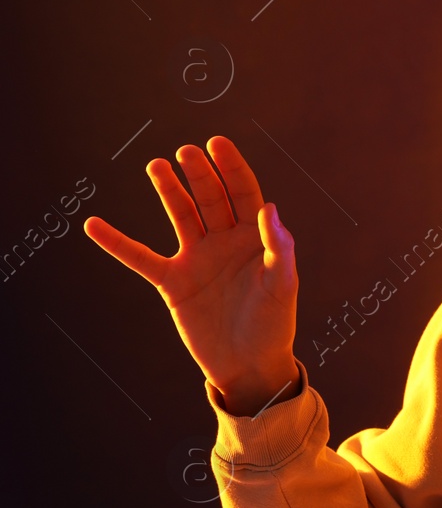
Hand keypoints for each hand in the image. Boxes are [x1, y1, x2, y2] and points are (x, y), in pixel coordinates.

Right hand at [83, 135, 299, 413]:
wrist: (249, 364)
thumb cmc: (274, 324)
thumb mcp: (282, 284)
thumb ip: (278, 247)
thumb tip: (270, 209)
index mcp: (256, 239)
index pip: (244, 193)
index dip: (231, 168)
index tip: (216, 143)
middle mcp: (225, 242)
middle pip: (211, 198)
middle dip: (199, 174)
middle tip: (186, 152)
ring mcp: (197, 260)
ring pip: (181, 216)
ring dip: (169, 191)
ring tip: (157, 165)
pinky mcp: (173, 283)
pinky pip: (140, 258)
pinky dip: (117, 243)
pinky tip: (94, 225)